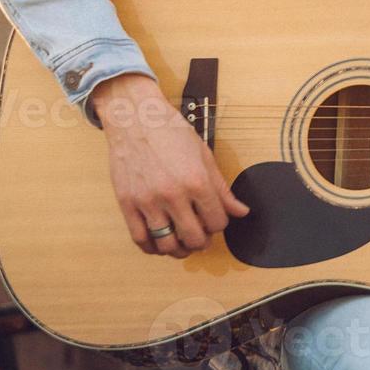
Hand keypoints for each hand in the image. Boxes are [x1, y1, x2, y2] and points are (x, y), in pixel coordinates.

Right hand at [93, 73, 249, 258]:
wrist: (136, 119)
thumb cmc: (170, 132)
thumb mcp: (204, 155)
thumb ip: (222, 189)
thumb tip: (241, 211)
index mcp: (196, 181)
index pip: (217, 221)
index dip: (220, 224)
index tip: (215, 219)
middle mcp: (173, 195)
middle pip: (194, 238)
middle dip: (202, 241)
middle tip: (201, 236)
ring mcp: (148, 202)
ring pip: (166, 245)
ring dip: (178, 249)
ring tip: (181, 242)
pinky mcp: (127, 204)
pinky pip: (139, 239)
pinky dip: (151, 248)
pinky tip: (159, 242)